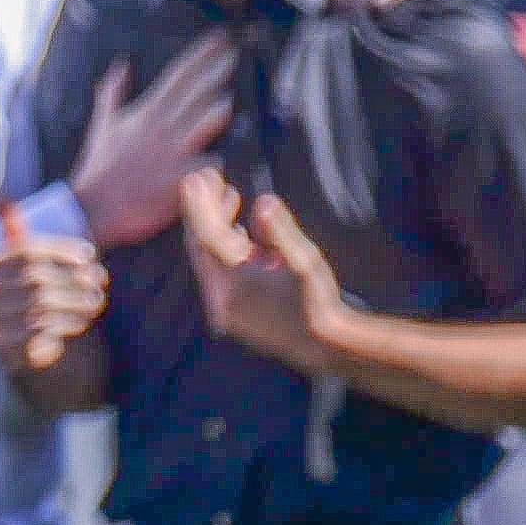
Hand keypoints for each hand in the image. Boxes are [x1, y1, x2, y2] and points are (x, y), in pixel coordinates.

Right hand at [0, 223, 108, 373]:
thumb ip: (16, 234)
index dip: (60, 250)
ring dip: (76, 301)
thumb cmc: (32, 297)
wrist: (28, 349)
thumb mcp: (27, 265)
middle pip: (36, 278)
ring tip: (97, 300)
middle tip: (101, 279)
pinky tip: (84, 322)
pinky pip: (41, 331)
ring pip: (41, 304)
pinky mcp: (8, 346)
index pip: (25, 250)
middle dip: (74, 278)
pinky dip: (67, 324)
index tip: (90, 254)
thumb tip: (1, 198)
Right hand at [68, 42, 234, 247]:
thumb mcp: (103, 122)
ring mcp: (173, 152)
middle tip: (234, 52)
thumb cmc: (100, 164)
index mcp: (145, 112)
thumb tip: (122, 64)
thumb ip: (113, 90)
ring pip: (204, 122)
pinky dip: (219, 158)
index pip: (178, 75)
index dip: (200, 56)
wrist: (95, 204)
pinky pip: (209, 164)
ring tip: (232, 95)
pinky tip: (232, 152)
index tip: (218, 39)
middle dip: (216, 70)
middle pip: (195, 92)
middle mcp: (162, 127)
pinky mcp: (181, 179)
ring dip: (219, 108)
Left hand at [182, 168, 346, 374]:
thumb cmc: (319, 302)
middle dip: (205, 209)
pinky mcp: (230, 313)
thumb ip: (281, 232)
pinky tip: (240, 232)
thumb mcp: (305, 262)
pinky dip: (223, 249)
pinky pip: (216, 272)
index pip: (204, 233)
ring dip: (216, 227)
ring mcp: (222, 306)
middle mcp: (220, 294)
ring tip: (230, 196)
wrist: (327, 349)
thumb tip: (264, 202)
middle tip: (212, 178)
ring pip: (208, 257)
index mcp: (233, 280)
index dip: (199, 202)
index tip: (198, 175)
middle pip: (201, 243)